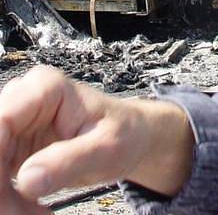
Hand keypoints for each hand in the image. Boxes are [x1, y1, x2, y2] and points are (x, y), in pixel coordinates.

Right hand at [0, 66, 194, 211]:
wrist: (131, 136)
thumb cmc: (124, 132)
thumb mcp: (106, 147)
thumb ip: (69, 160)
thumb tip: (27, 180)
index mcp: (45, 88)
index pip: (2, 121)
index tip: (4, 197)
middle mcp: (23, 100)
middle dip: (1, 189)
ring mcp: (15, 125)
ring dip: (6, 199)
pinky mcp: (12, 148)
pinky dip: (11, 201)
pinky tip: (34, 212)